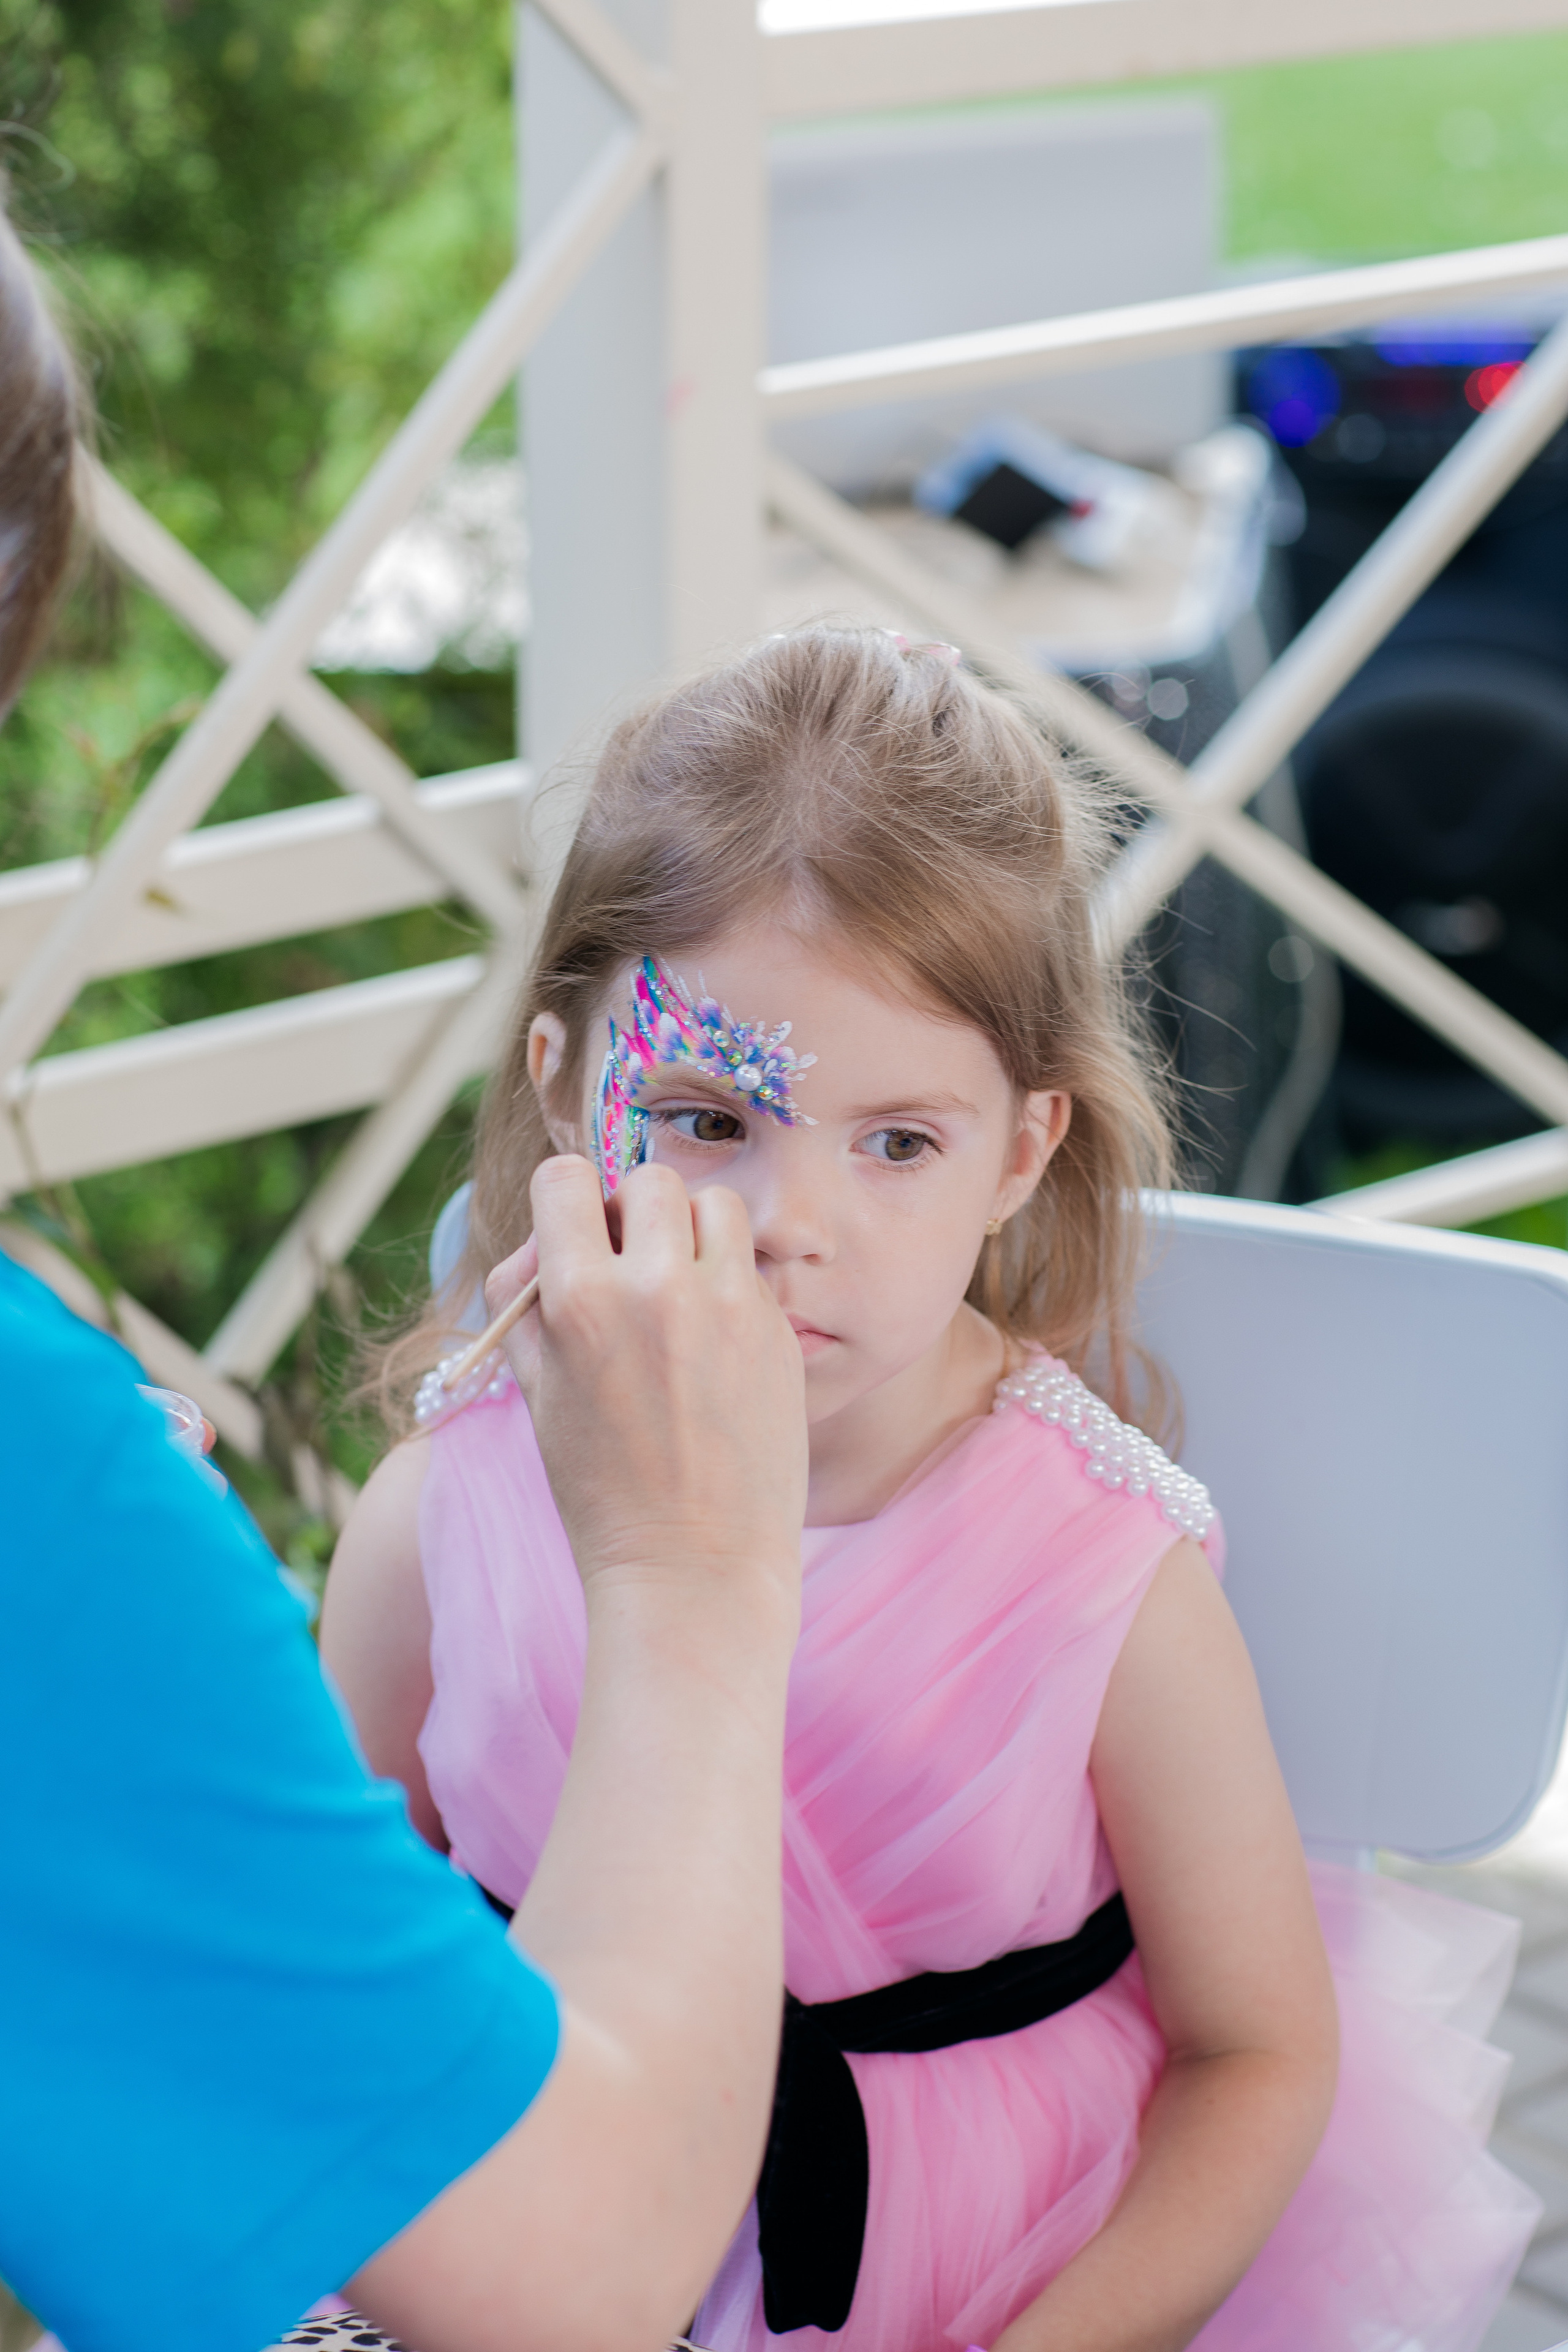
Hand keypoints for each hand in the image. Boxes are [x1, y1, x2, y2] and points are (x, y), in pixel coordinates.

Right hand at [485, 1154, 806, 1612]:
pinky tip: (715, 1345)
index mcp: (581, 1300)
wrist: (694, 1566)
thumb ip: (528, 1302)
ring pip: (716, 1204)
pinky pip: (751, 1268)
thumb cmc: (602, 1488)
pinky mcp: (779, 1332)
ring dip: (692, 1232)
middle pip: (648, 1178)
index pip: (566, 1179)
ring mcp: (730, 1306)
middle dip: (632, 1211)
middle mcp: (659, 1288)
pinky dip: (729, 1285)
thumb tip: (542, 1240)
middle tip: (629, 1265)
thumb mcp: (540, 1393)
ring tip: (680, 1289)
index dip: (564, 1203)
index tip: (574, 1236)